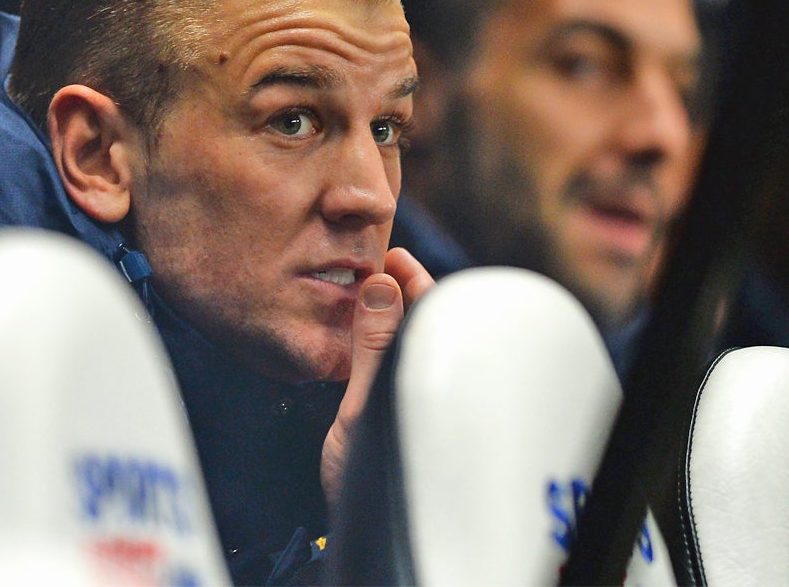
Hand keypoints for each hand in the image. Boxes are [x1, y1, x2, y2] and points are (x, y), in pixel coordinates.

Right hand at [320, 247, 434, 508]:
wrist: (364, 532)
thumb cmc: (374, 480)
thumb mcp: (366, 406)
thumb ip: (377, 347)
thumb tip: (383, 286)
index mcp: (430, 376)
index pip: (435, 312)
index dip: (415, 279)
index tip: (391, 255)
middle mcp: (424, 383)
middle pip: (421, 322)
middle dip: (399, 291)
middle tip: (370, 266)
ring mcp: (409, 396)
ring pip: (403, 341)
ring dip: (383, 313)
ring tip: (358, 290)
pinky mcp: (389, 410)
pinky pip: (387, 361)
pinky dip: (372, 340)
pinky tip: (353, 332)